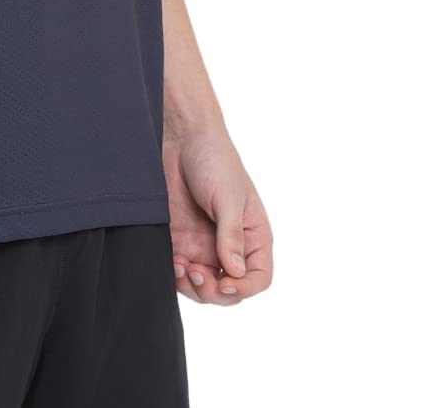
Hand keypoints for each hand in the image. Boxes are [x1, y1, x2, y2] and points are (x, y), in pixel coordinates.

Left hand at [162, 119, 273, 306]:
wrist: (181, 137)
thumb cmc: (215, 159)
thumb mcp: (228, 197)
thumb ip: (231, 235)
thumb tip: (236, 273)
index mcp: (253, 236)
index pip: (259, 278)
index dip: (245, 289)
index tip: (226, 284)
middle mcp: (230, 246)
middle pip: (230, 291)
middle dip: (214, 291)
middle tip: (196, 272)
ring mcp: (204, 245)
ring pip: (203, 287)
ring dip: (192, 287)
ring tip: (180, 267)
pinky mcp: (180, 240)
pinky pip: (180, 272)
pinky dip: (175, 276)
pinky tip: (171, 262)